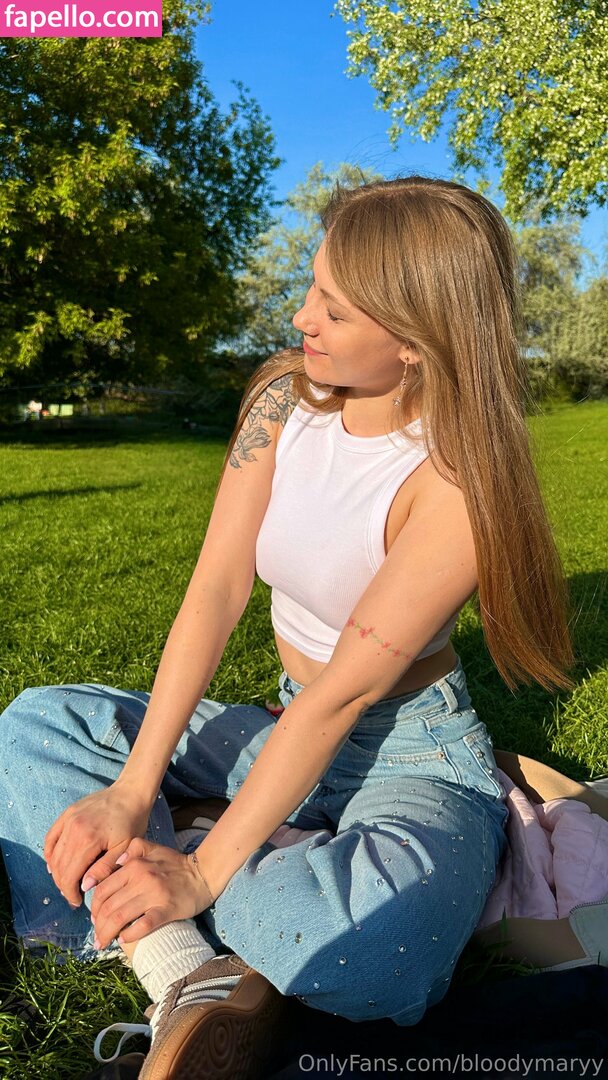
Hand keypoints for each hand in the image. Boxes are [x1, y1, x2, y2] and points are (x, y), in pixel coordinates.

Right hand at [44, 782, 151, 907]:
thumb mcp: (125, 849)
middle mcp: (74, 828)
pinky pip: (50, 837)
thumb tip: (85, 886)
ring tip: (67, 883)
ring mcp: (68, 819)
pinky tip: (55, 864)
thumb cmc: (132, 821)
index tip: (77, 902)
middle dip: (64, 885)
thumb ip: (104, 869)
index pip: (69, 875)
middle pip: (59, 867)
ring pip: (53, 854)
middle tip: (73, 896)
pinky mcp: (67, 813)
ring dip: (56, 872)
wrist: (131, 793)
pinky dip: (50, 853)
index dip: (71, 893)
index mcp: (88, 839)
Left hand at [88, 838, 213, 947]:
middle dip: (98, 925)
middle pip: (108, 906)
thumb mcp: (153, 849)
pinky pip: (142, 925)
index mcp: (135, 864)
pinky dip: (129, 935)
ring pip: (120, 917)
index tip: (95, 919)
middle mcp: (142, 878)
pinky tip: (124, 940)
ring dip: (107, 934)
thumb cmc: (176, 864)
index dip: (94, 907)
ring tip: (104, 943)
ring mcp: (154, 894)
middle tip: (98, 936)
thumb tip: (117, 861)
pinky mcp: (167, 909)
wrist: (204, 874)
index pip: (103, 889)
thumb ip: (132, 849)